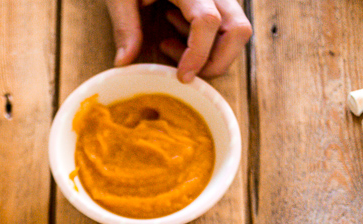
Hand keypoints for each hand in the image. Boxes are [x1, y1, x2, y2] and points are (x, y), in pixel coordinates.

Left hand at [105, 0, 251, 81]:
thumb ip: (125, 26)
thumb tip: (124, 62)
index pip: (208, 22)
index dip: (198, 54)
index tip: (182, 76)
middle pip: (238, 30)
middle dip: (217, 62)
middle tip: (185, 73)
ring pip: (237, 31)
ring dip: (210, 52)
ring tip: (171, 43)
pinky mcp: (218, 0)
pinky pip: (226, 26)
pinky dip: (206, 42)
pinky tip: (176, 31)